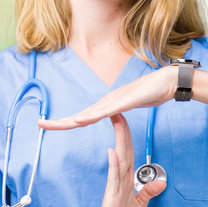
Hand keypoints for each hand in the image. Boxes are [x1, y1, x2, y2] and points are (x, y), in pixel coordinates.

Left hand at [38, 66, 176, 129]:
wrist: (167, 82)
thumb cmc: (151, 92)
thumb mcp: (131, 105)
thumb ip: (119, 111)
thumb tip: (111, 115)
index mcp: (107, 105)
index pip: (82, 117)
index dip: (64, 122)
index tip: (49, 125)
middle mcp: (107, 102)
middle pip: (79, 115)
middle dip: (59, 121)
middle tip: (39, 124)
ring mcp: (115, 101)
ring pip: (89, 113)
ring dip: (70, 120)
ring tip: (53, 124)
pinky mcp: (125, 101)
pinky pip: (106, 111)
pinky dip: (92, 116)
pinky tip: (81, 120)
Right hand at [102, 114, 165, 206]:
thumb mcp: (140, 204)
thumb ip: (149, 192)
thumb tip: (161, 183)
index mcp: (126, 179)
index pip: (128, 153)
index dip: (127, 136)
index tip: (125, 121)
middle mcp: (120, 179)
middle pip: (123, 150)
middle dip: (122, 131)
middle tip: (119, 113)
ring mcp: (115, 186)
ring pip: (118, 159)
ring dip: (118, 140)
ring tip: (117, 122)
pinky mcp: (111, 195)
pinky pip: (113, 177)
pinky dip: (113, 164)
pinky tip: (111, 152)